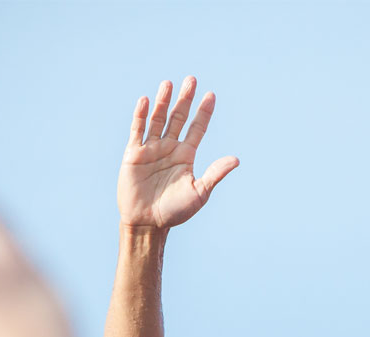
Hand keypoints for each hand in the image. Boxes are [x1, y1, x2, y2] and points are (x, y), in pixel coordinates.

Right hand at [117, 77, 238, 229]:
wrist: (147, 223)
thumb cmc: (175, 212)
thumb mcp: (199, 192)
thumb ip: (215, 174)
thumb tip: (236, 160)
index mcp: (186, 155)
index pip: (197, 128)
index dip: (204, 112)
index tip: (211, 95)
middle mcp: (169, 148)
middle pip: (178, 118)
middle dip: (185, 99)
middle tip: (191, 79)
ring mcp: (151, 149)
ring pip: (158, 119)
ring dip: (164, 102)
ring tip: (169, 83)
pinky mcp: (134, 154)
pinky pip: (137, 131)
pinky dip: (141, 115)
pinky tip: (146, 100)